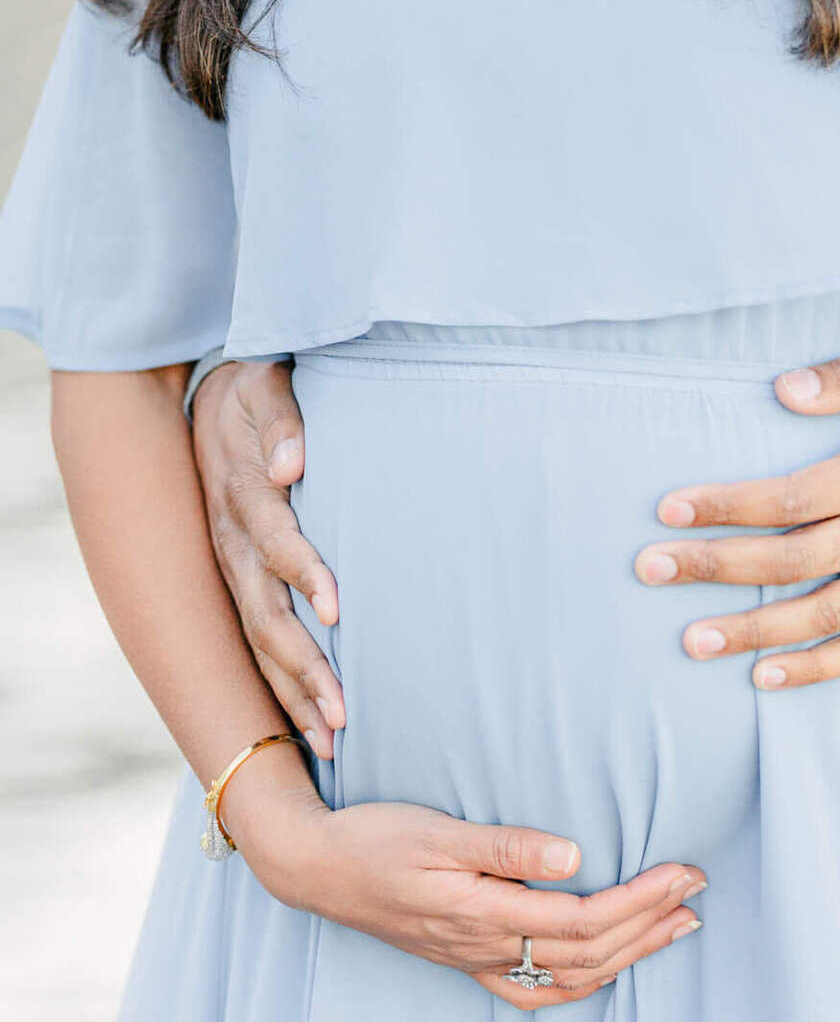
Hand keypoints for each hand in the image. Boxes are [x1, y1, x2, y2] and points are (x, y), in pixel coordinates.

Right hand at [191, 360, 345, 758]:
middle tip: (343, 714)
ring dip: (293, 692)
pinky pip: (255, 643)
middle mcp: (233, 543)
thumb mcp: (264, 384)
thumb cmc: (253, 390)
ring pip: (259, 643)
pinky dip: (279, 687)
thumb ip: (282, 418)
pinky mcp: (238, 584)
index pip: (276, 542)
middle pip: (266, 615)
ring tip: (333, 740)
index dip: (305, 574)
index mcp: (242, 494)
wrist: (210, 400)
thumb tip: (293, 462)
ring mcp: (231, 570)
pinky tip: (307, 727)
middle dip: (303, 667)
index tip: (337, 608)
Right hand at [226, 755, 705, 1008]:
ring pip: (568, 979)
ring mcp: (475, 961)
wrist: (317, 867)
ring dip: (628, 954)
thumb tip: (576, 856)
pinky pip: (534, 989)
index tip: (684, 871)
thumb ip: (508, 846)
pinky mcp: (466, 958)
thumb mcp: (440, 829)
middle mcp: (485, 948)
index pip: (584, 921)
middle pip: (587, 955)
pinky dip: (582, 981)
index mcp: (483, 913)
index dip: (641, 901)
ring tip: (674, 925)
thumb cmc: (376, 837)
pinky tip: (607, 963)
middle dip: (650, 925)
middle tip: (698, 890)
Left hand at [633, 340, 839, 689]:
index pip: (788, 497)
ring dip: (753, 630)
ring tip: (692, 641)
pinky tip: (767, 676)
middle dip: (715, 567)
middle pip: (789, 558)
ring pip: (821, 614)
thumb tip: (781, 389)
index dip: (725, 505)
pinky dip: (817, 667)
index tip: (669, 510)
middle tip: (649, 571)